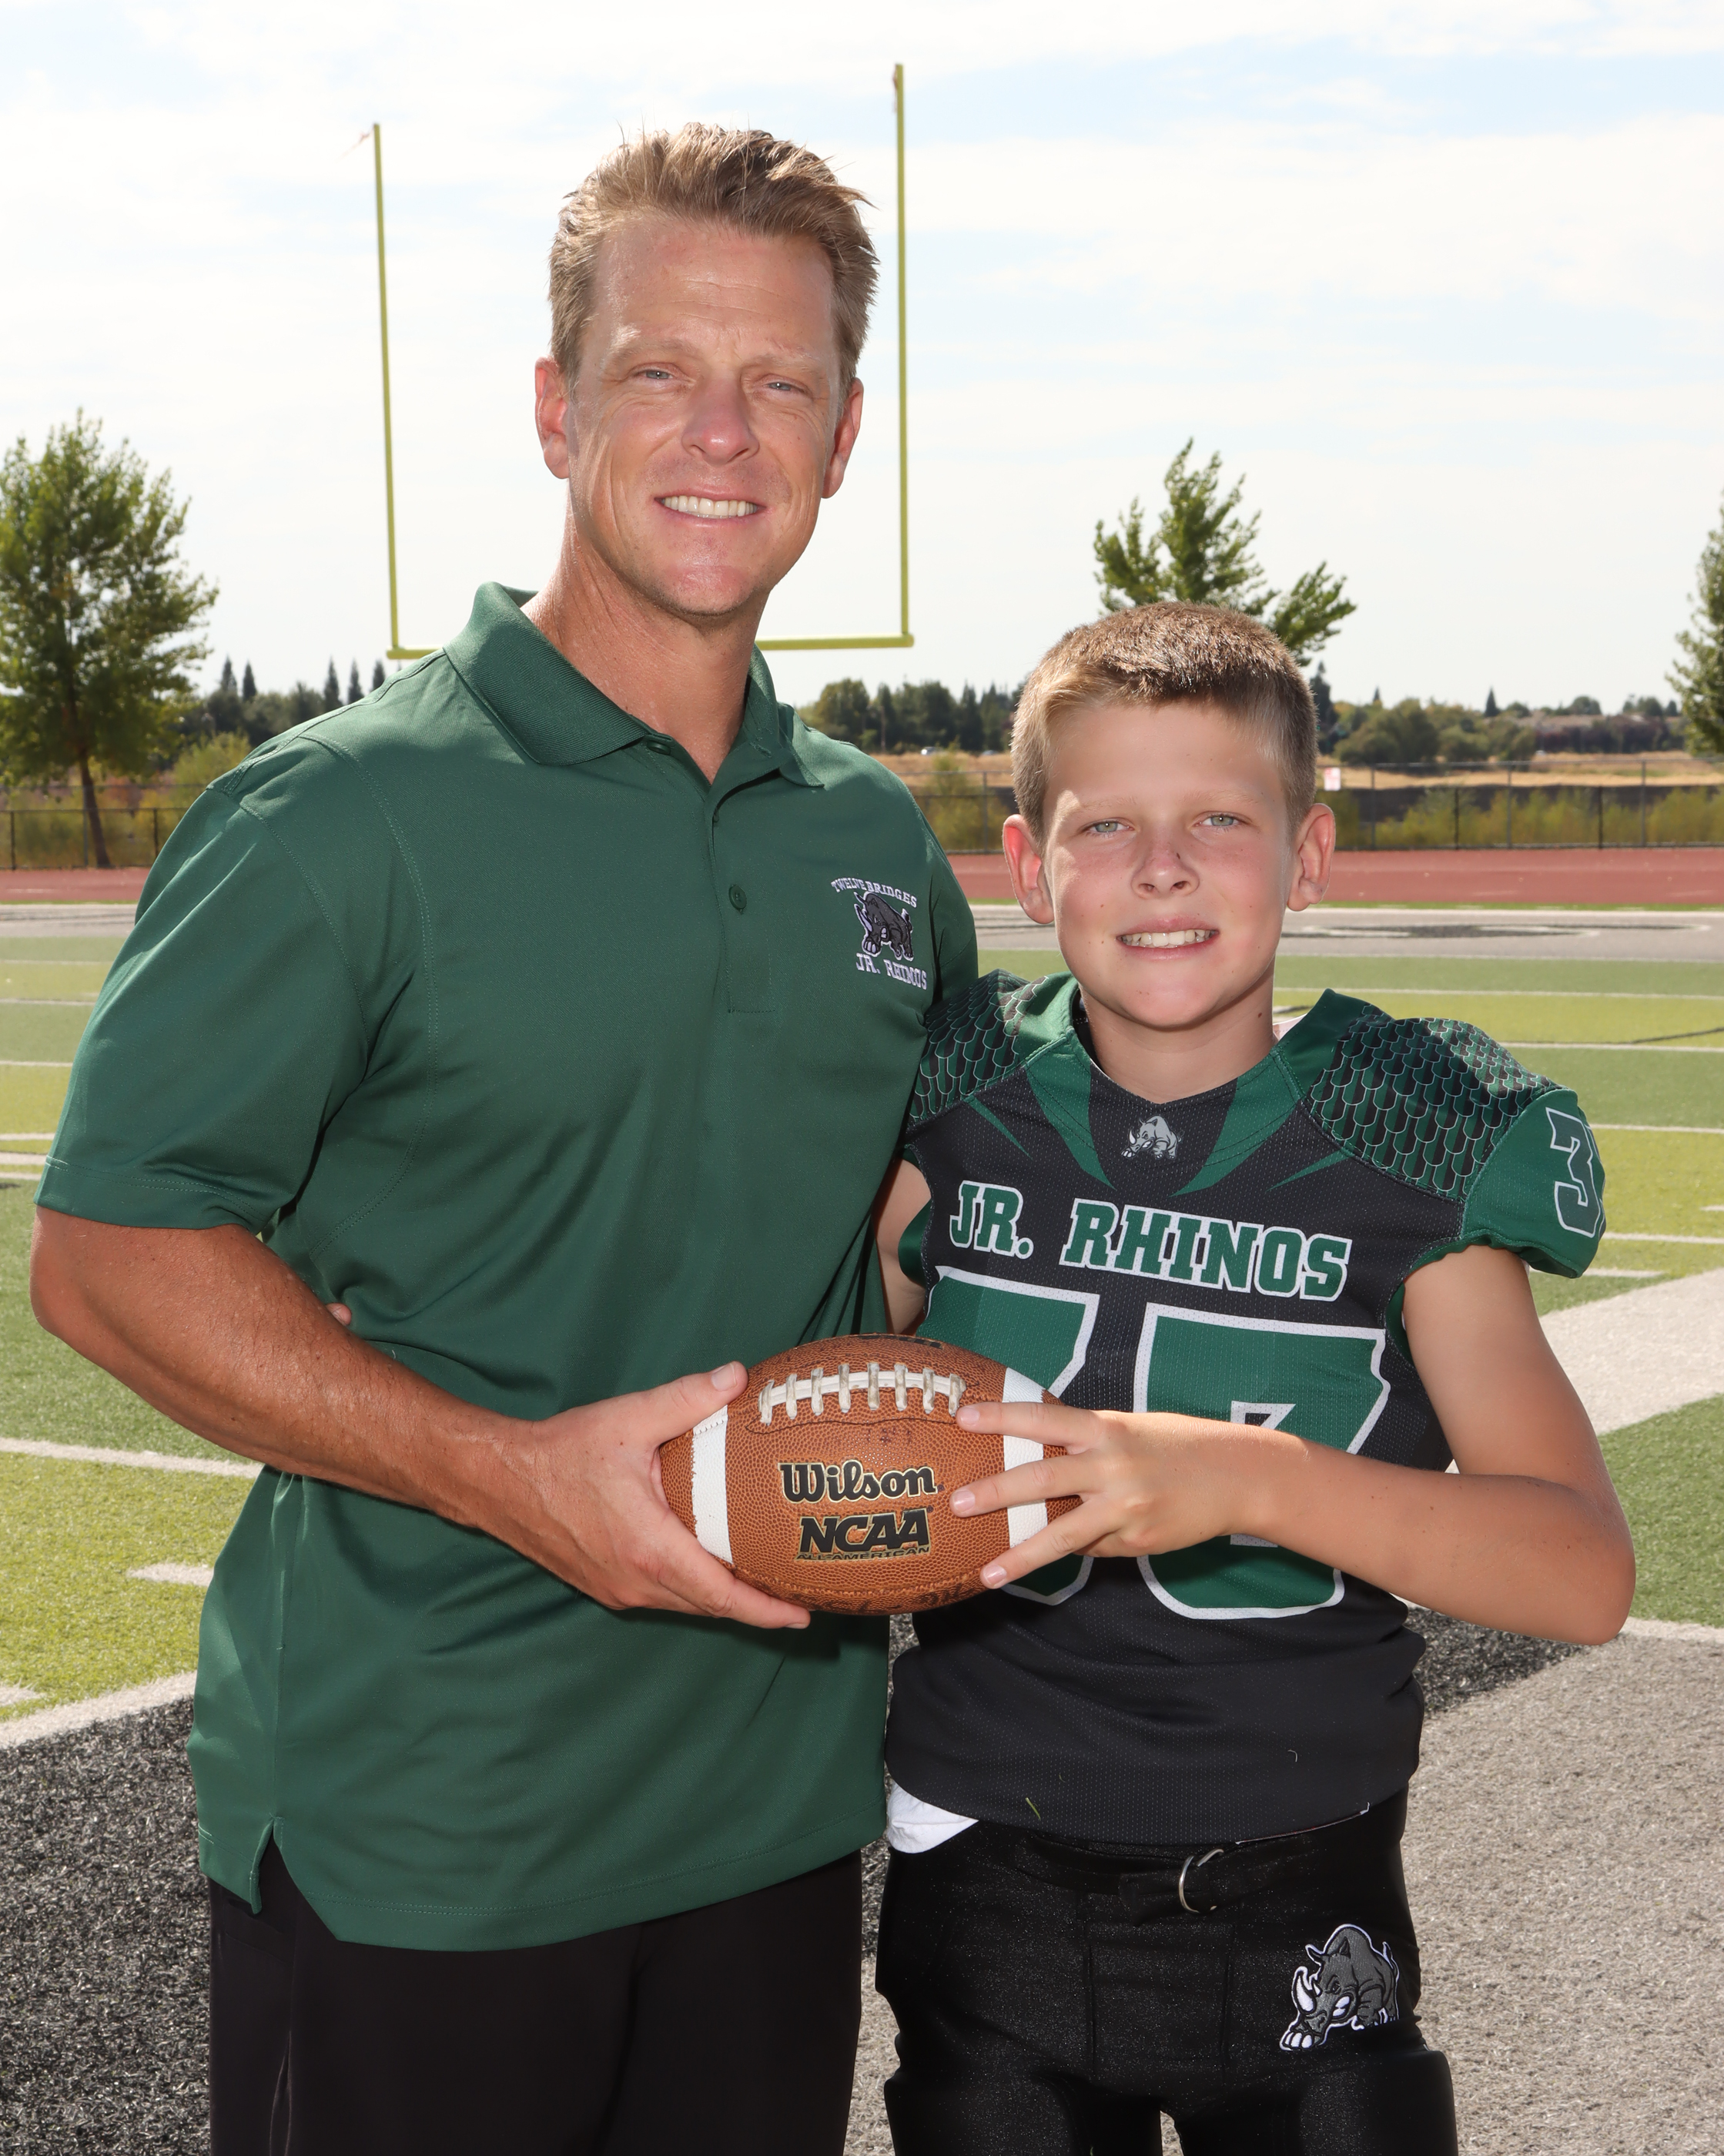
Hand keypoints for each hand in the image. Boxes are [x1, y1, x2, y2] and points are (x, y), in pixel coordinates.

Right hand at [489, 1362, 812, 1630]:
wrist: (497, 1481)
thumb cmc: (560, 1454)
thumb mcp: (627, 1419)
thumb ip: (686, 1399)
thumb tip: (737, 1377)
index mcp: (649, 1548)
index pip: (720, 1594)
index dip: (765, 1610)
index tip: (804, 1616)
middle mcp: (636, 1581)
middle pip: (710, 1607)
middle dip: (757, 1608)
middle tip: (801, 1597)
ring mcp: (618, 1589)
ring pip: (686, 1604)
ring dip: (725, 1601)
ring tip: (768, 1586)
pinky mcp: (605, 1586)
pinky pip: (663, 1596)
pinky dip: (695, 1590)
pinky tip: (713, 1567)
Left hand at [949, 1396, 1269, 1588]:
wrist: (1239, 1475)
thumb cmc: (1176, 1444)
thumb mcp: (1128, 1428)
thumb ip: (1085, 1443)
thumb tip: (1034, 1459)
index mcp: (1106, 1428)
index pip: (1043, 1419)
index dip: (1001, 1417)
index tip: (962, 1418)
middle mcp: (1112, 1467)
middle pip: (1043, 1480)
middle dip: (996, 1492)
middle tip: (958, 1503)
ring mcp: (1125, 1509)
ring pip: (1063, 1536)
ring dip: (1021, 1555)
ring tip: (988, 1572)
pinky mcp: (1136, 1542)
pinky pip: (1093, 1549)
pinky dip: (1077, 1547)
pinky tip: (1068, 1549)